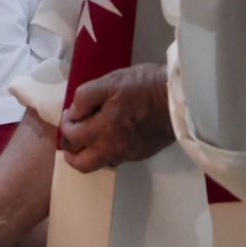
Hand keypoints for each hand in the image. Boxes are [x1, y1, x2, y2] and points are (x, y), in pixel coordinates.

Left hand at [59, 63, 174, 171]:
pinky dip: (108, 149)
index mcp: (102, 131)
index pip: (72, 137)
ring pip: (100, 163)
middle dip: (71, 153)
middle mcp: (113, 149)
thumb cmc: (145, 86)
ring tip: (92, 135)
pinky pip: (117, 158)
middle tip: (73, 137)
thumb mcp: (111, 81)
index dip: (66, 124)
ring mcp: (128, 155)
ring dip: (90, 152)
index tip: (72, 114)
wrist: (179, 98)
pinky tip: (112, 134)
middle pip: (82, 165)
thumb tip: (74, 112)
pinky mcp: (141, 154)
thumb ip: (85, 97)